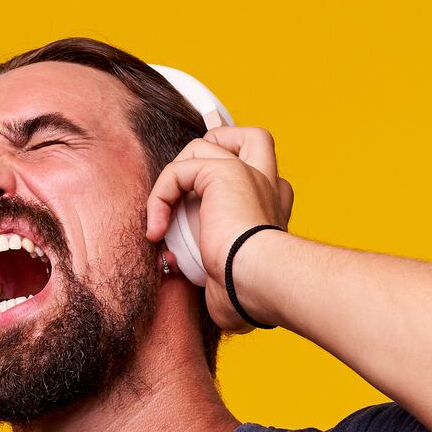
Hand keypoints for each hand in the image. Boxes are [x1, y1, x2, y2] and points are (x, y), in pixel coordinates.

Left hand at [144, 125, 296, 333]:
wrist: (256, 282)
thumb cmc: (249, 294)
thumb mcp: (231, 279)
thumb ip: (218, 272)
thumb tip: (208, 291)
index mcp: (273, 209)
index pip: (262, 175)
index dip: (233, 179)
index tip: (202, 210)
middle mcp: (266, 185)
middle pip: (250, 138)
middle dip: (215, 146)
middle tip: (186, 186)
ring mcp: (248, 173)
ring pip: (204, 144)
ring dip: (173, 180)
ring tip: (164, 219)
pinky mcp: (223, 172)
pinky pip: (178, 169)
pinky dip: (160, 197)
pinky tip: (158, 230)